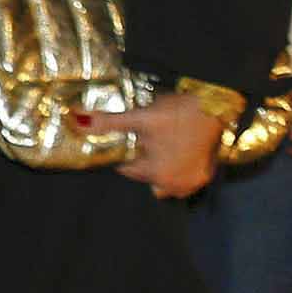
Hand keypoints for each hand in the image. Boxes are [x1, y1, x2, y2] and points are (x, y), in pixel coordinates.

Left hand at [96, 91, 221, 199]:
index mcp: (156, 174)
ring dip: (159, 171)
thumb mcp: (139, 117)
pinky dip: (178, 173)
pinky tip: (176, 155)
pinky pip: (184, 182)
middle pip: (146, 178)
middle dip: (141, 164)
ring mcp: (192, 183)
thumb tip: (77, 121)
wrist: (214, 107)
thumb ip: (108, 123)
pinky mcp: (206, 176)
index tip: (127, 141)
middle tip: (144, 142)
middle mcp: (174, 185)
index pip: (127, 170)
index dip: (124, 155)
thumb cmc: (175, 114)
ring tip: (160, 149)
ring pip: (165, 184)